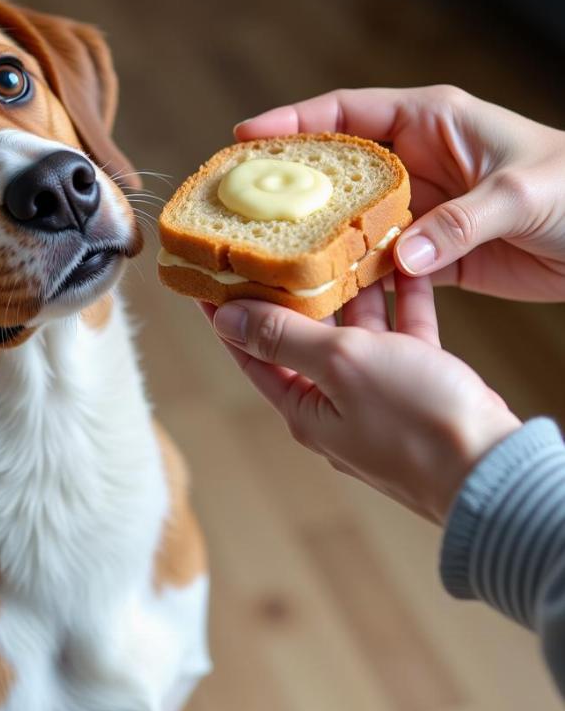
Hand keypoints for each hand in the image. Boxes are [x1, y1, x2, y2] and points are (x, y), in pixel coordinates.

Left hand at [203, 274, 521, 522]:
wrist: (495, 469)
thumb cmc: (415, 424)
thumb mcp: (340, 367)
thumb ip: (284, 338)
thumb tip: (227, 319)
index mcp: (303, 408)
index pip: (252, 353)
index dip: (232, 316)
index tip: (215, 278)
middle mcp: (335, 403)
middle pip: (305, 337)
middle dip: (299, 291)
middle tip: (286, 245)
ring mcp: (378, 394)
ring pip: (358, 330)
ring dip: (354, 289)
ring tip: (346, 241)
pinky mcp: (419, 384)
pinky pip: (403, 332)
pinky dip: (402, 300)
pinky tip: (402, 263)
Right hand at [236, 86, 564, 300]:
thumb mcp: (523, 190)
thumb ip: (461, 220)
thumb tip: (402, 256)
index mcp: (428, 123)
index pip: (345, 115)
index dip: (293, 124)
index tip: (246, 139)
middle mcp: (414, 164)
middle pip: (334, 173)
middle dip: (288, 187)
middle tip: (240, 206)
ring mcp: (417, 212)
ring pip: (348, 223)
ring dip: (313, 240)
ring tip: (268, 257)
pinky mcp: (427, 255)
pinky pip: (376, 265)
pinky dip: (349, 279)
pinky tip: (320, 293)